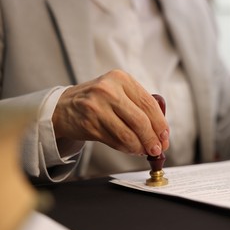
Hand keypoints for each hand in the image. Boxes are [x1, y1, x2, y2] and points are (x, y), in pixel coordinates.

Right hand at [52, 69, 169, 155]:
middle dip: (153, 138)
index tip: (165, 136)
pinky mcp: (89, 124)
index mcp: (121, 78)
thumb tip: (161, 133)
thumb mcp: (118, 91)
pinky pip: (116, 141)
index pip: (149, 103)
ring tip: (145, 150)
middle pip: (141, 120)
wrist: (63, 107)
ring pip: (128, 134)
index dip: (161, 123)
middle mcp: (108, 90)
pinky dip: (127, 149)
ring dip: (140, 147)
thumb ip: (138, 105)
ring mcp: (97, 107)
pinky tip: (131, 149)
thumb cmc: (97, 100)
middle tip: (158, 148)